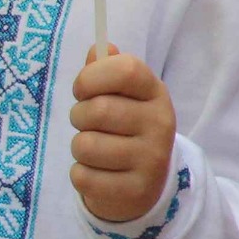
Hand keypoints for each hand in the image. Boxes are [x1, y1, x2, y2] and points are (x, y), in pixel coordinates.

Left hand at [69, 45, 177, 225]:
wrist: (144, 185)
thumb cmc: (123, 129)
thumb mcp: (122, 97)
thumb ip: (107, 71)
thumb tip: (99, 47)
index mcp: (156, 94)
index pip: (125, 70)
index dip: (92, 76)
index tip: (82, 89)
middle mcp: (160, 124)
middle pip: (98, 109)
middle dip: (79, 116)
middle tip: (87, 124)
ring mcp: (151, 160)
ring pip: (85, 145)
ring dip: (79, 148)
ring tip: (95, 150)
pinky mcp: (135, 191)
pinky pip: (83, 176)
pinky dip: (80, 175)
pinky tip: (98, 173)